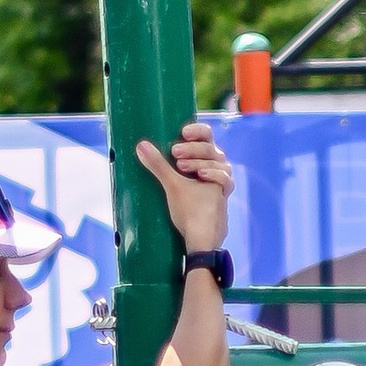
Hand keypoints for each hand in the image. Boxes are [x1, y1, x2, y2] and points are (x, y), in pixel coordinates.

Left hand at [134, 120, 232, 254]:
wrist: (201, 236)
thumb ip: (158, 165)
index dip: (196, 129)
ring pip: (216, 159)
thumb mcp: (170, 184)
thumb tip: (140, 146)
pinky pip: (224, 178)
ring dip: (198, 161)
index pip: (205, 134)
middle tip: (174, 152)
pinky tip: (202, 176)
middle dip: (191, 148)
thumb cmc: (187, 209)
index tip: (182, 132)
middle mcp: (215, 165)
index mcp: (203, 157)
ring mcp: (222, 178)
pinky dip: (213, 175)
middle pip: (209, 146)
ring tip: (181, 166)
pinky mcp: (225, 191)